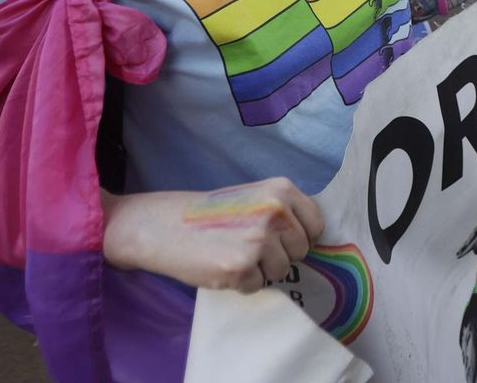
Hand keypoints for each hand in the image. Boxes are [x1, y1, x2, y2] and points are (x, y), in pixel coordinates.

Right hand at [102, 177, 323, 293]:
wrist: (161, 225)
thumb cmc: (208, 214)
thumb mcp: (253, 198)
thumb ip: (282, 212)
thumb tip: (310, 240)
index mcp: (281, 190)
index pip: (315, 225)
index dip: (299, 238)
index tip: (281, 240)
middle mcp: (275, 212)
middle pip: (301, 251)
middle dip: (278, 255)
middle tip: (246, 246)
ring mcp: (259, 240)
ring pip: (281, 271)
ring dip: (259, 270)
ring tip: (231, 253)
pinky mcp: (241, 267)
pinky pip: (257, 286)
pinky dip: (240, 283)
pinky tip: (220, 265)